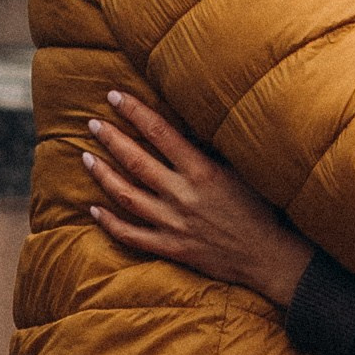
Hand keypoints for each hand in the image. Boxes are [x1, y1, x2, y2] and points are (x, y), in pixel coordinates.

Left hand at [81, 94, 315, 307]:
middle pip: (136, 162)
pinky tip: (93, 209)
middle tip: (92, 123)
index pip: (159, 133)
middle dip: (111, 139)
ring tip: (85, 157)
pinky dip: (109, 222)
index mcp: (202, 171)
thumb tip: (188, 124)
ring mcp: (174, 224)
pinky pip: (131, 235)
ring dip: (103, 175)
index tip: (115, 97)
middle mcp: (183, 195)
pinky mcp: (172, 248)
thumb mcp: (242, 171)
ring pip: (126, 196)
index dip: (135, 112)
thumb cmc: (261, 209)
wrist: (268, 257)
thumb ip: (212, 150)